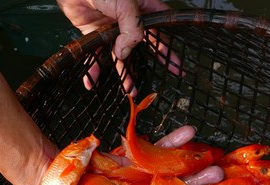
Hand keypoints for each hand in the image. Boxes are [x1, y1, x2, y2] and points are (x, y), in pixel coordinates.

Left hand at [57, 0, 180, 95]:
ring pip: (121, 55)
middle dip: (153, 63)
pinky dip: (94, 69)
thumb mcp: (126, 5)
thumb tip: (125, 54)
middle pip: (144, 46)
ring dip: (125, 73)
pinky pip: (96, 55)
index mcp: (143, 9)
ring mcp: (112, 29)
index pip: (160, 30)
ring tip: (130, 90)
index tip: (177, 65)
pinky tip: (92, 82)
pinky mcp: (95, 34)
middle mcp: (128, 21)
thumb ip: (132, 30)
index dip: (169, 47)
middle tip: (163, 78)